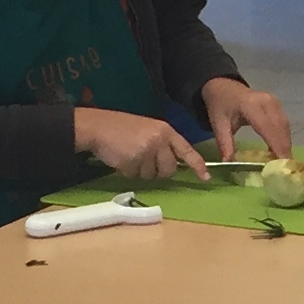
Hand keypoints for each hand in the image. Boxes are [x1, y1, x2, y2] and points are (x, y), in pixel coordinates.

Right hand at [73, 108, 209, 184]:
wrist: (97, 126)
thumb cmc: (122, 128)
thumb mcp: (148, 130)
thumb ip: (163, 144)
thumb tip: (174, 164)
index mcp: (165, 130)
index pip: (187, 150)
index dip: (197, 165)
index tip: (205, 177)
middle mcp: (159, 140)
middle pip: (169, 169)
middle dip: (159, 171)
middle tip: (144, 161)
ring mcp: (147, 151)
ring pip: (151, 175)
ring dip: (140, 170)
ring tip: (129, 155)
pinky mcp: (133, 161)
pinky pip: (135, 176)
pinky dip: (127, 171)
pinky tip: (121, 158)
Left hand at [201, 78, 292, 160]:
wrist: (222, 86)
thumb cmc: (220, 105)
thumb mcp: (218, 124)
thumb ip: (224, 143)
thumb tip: (228, 162)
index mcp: (250, 105)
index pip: (267, 127)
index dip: (276, 145)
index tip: (281, 162)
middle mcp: (266, 101)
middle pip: (280, 128)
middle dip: (284, 148)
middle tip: (285, 168)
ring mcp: (274, 102)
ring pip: (285, 126)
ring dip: (286, 144)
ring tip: (284, 162)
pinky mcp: (277, 104)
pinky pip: (284, 123)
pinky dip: (284, 138)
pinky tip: (281, 150)